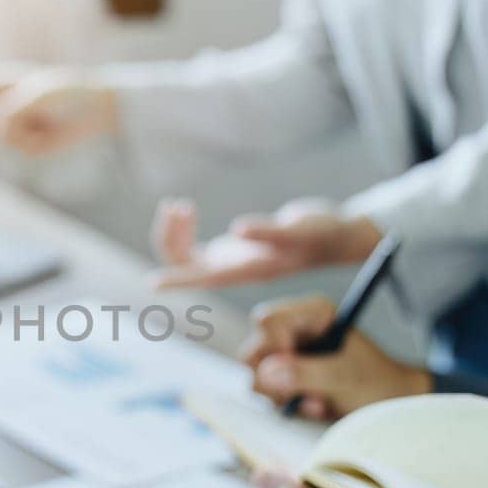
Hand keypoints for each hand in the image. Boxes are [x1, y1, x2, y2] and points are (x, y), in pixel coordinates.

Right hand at [0, 67, 117, 155]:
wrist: (101, 107)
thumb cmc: (72, 90)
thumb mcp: (44, 93)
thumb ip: (16, 105)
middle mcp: (0, 104)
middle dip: (10, 129)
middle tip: (39, 119)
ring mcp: (12, 125)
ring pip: (5, 142)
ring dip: (31, 134)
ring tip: (52, 120)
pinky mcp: (26, 143)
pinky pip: (22, 151)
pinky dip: (41, 143)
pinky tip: (55, 131)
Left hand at [150, 198, 383, 289]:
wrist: (334, 237)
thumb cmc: (320, 233)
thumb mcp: (299, 229)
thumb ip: (269, 231)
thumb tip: (237, 229)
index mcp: (246, 270)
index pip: (203, 277)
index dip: (179, 279)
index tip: (153, 283)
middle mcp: (232, 271)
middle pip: (185, 263)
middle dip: (171, 238)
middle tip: (176, 205)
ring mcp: (228, 263)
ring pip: (185, 255)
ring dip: (175, 232)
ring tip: (179, 205)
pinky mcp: (229, 252)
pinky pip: (192, 246)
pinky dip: (183, 229)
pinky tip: (184, 209)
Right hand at [241, 296, 431, 419]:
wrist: (393, 401)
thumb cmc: (378, 381)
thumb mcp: (345, 377)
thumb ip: (306, 372)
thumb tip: (267, 373)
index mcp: (312, 313)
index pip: (268, 321)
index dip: (274, 348)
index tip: (292, 369)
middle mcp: (294, 329)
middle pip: (254, 350)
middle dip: (274, 380)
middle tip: (303, 395)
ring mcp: (288, 354)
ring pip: (256, 375)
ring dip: (284, 396)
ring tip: (320, 403)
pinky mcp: (286, 376)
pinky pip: (267, 393)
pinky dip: (290, 405)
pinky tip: (317, 406)